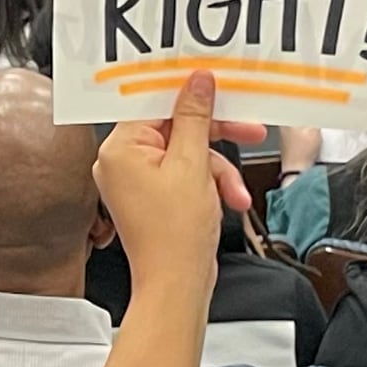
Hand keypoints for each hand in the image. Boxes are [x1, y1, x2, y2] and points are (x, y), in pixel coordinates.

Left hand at [94, 68, 246, 296]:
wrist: (177, 285)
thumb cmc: (175, 236)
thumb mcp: (193, 165)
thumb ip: (195, 117)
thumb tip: (197, 81)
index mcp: (119, 149)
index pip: (153, 103)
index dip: (187, 94)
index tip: (214, 85)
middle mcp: (122, 162)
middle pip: (174, 128)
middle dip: (214, 137)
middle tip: (247, 129)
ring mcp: (137, 180)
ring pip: (187, 153)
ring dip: (218, 170)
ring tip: (235, 191)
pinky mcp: (154, 196)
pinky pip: (185, 174)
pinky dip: (209, 184)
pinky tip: (229, 200)